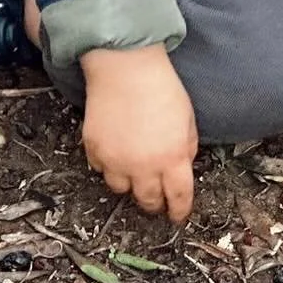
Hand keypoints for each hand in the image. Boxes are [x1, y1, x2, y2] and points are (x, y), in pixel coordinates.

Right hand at [79, 45, 197, 223]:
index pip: (179, 198)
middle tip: (158, 200)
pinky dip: (110, 167)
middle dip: (155, 204)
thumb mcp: (188, 118)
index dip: (180, 211)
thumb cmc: (160, 86)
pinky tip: (117, 153)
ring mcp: (116, 161)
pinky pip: (102, 171)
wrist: (125, 67)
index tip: (179, 216)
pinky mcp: (95, 152)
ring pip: (122, 190)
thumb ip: (186, 148)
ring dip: (131, 185)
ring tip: (136, 172)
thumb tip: (182, 165)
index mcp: (172, 158)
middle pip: (149, 201)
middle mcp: (143, 166)